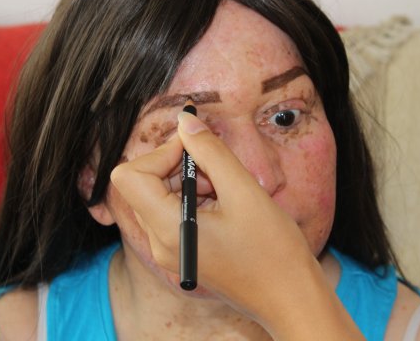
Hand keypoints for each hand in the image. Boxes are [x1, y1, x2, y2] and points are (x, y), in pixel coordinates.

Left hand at [110, 111, 362, 339]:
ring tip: (225, 189)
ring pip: (158, 198)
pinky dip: (194, 199)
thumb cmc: (273, 250)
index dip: (160, 154)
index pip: (130, 176)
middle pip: (142, 185)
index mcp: (168, 229)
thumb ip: (210, 152)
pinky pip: (172, 214)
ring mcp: (169, 251)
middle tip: (215, 169)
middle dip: (176, 166)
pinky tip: (226, 203)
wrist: (289, 298)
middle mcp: (160, 244)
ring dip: (188, 182)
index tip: (196, 150)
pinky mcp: (182, 253)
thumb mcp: (244, 191)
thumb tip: (185, 122)